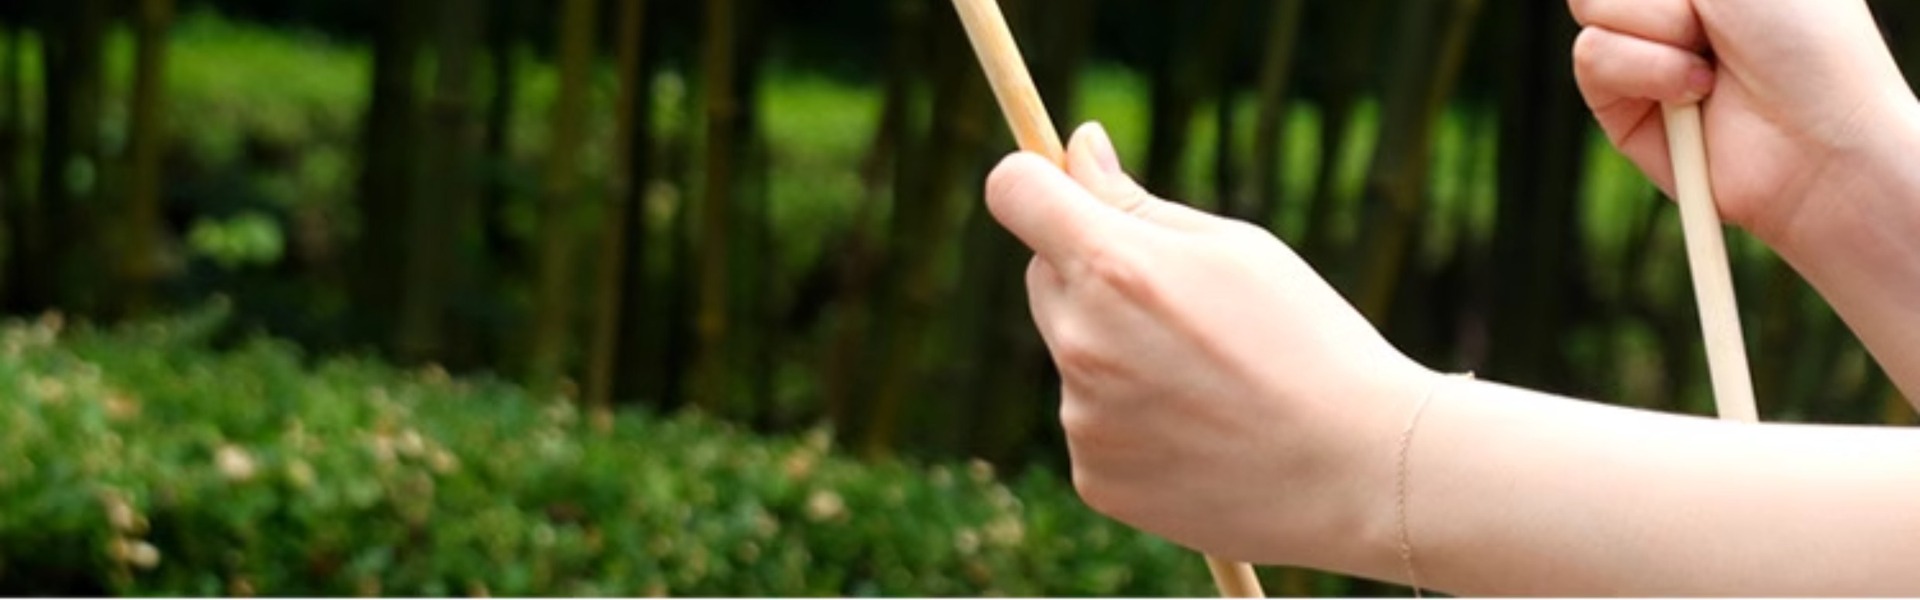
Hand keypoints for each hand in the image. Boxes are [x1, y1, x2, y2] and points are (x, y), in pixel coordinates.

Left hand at [984, 123, 1432, 565]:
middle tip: (1181, 304)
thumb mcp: (1236, 247)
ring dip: (1114, 353)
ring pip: (1073, 355)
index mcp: (1114, 266)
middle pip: (1043, 277)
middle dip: (1089, 273)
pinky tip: (1201, 434)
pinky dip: (1131, 421)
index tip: (1058, 189)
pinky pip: (1093, 424)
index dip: (1032, 182)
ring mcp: (1083, 418)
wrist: (1360, 472)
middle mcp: (1082, 341)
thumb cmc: (1310, 342)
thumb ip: (1136, 201)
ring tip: (1208, 382)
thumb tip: (1077, 150)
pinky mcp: (1095, 478)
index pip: (1014, 192)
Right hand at [1570, 0, 1917, 242]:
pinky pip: (1590, 55)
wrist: (1815, 139)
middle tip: (1714, 19)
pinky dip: (1645, 71)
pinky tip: (1692, 94)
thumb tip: (1656, 2)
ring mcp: (1641, 50)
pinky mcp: (1619, 103)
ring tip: (1710, 66)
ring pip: (1591, 6)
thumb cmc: (1801, 42)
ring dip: (1660, 31)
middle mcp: (1673, 7)